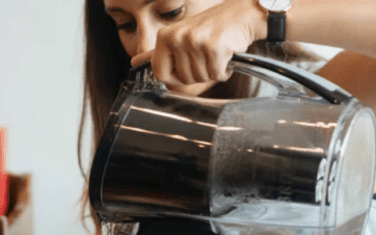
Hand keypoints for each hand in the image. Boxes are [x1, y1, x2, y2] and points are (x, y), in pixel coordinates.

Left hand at [130, 0, 264, 86]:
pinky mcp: (214, 47)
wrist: (241, 14)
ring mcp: (195, 42)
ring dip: (212, 72)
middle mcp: (177, 37)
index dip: (172, 80)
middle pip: (183, 79)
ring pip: (200, 78)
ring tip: (216, 54)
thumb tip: (134, 63)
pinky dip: (224, 71)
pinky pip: (216, 75)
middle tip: (206, 58)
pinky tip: (226, 56)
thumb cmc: (212, 28)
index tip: (183, 74)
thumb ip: (161, 52)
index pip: (159, 73)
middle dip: (198, 75)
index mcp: (165, 36)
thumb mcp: (181, 35)